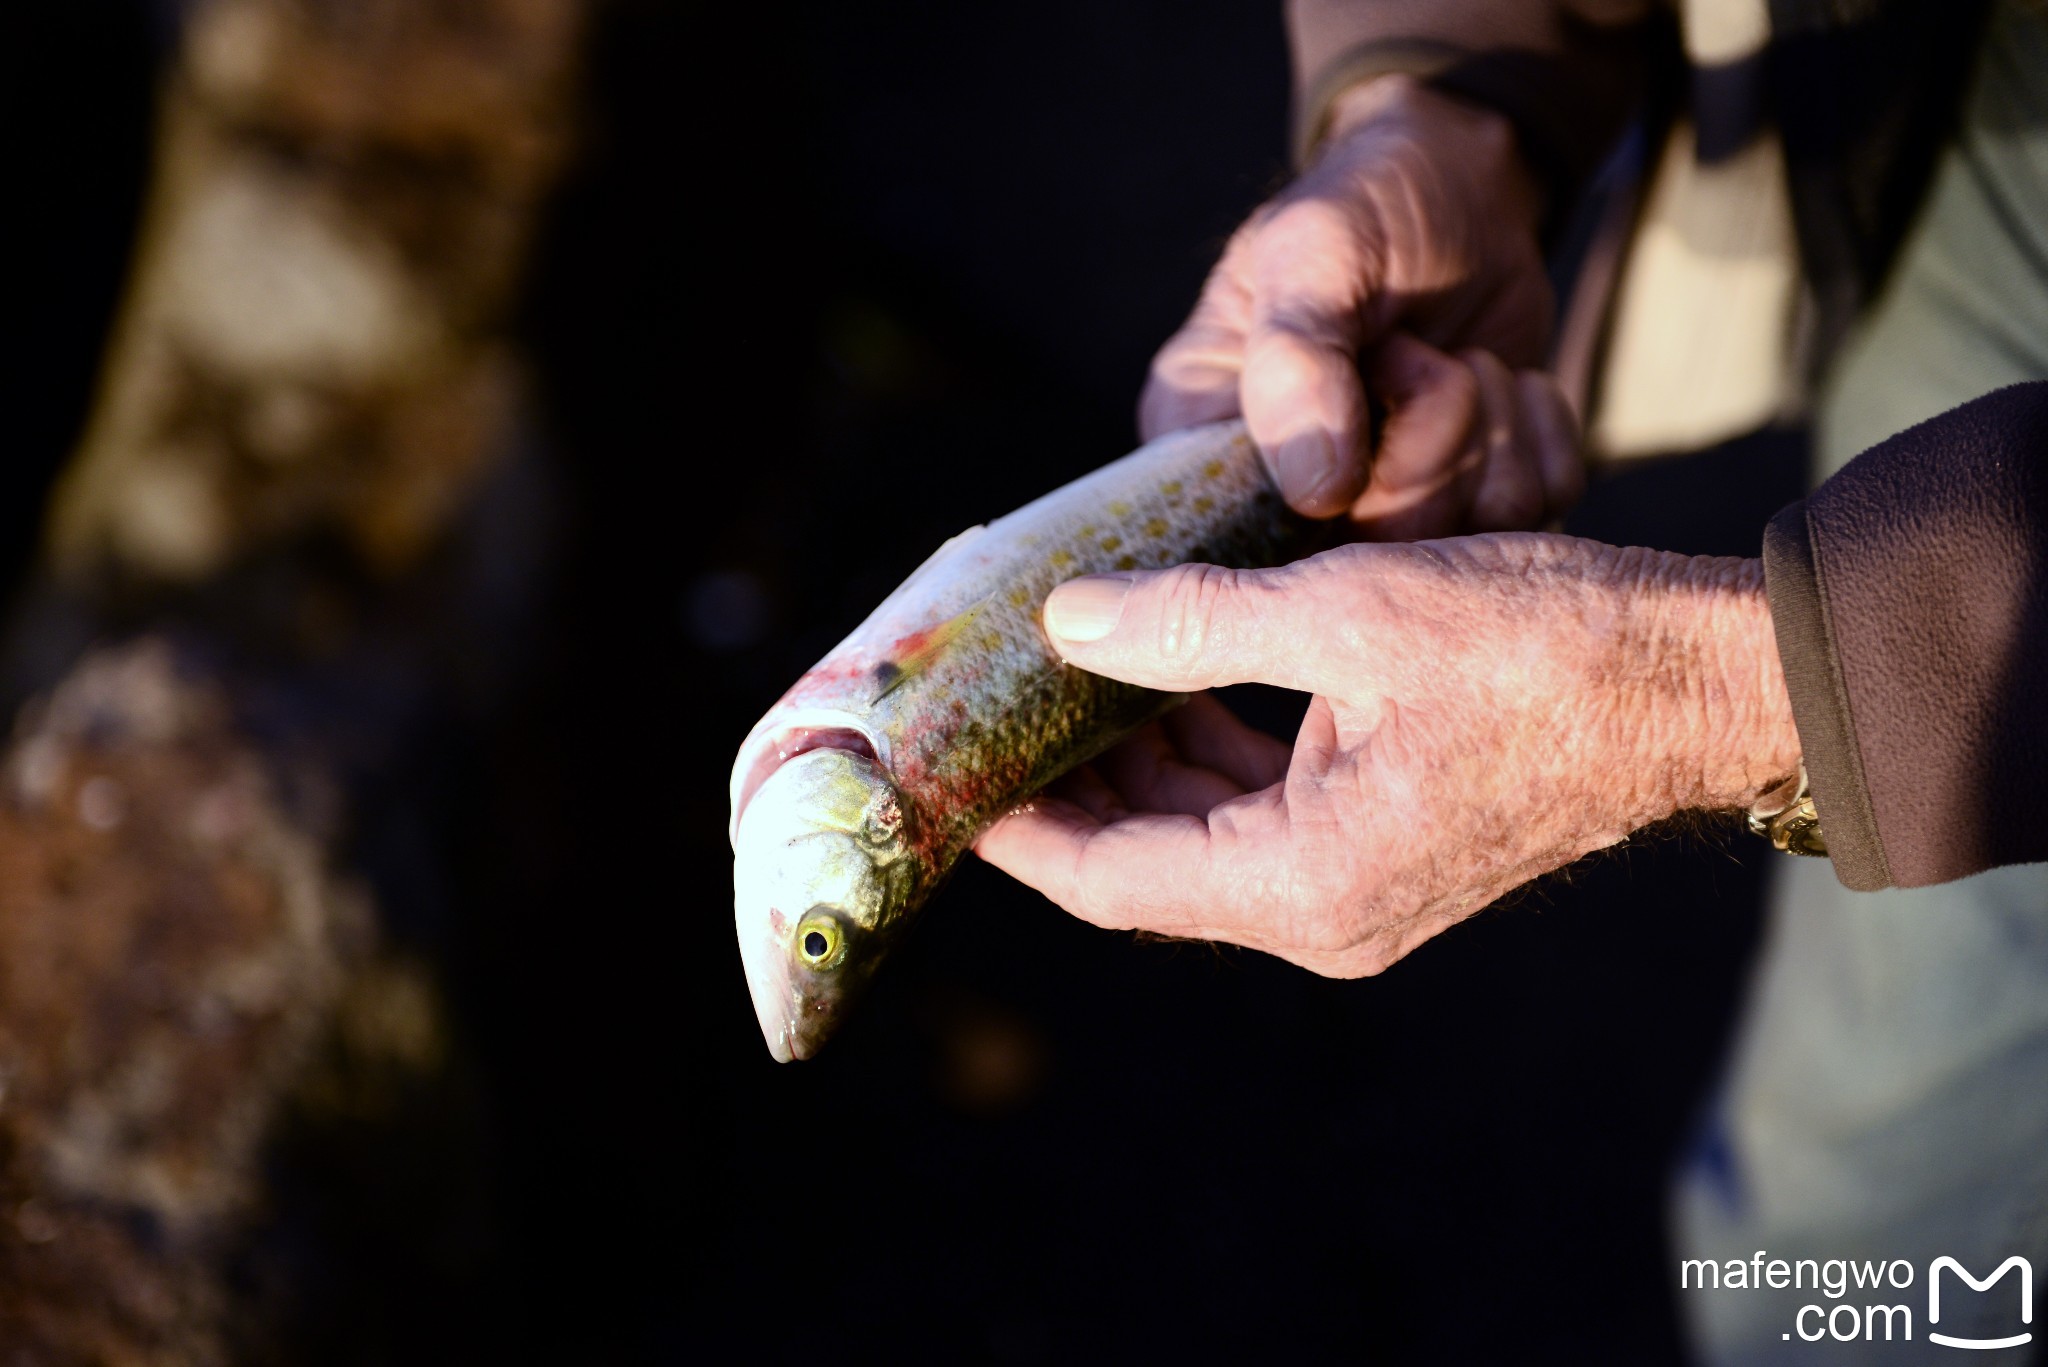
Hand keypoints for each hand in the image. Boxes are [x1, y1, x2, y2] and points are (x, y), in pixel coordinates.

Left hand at [976, 537, 1801, 975]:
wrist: (1702, 679)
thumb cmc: (1548, 647)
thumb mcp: (1351, 613)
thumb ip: (1193, 626)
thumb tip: (1067, 621)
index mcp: (1302, 883)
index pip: (1107, 882)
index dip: (1017, 827)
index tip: (950, 768)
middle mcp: (1322, 912)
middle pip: (1144, 864)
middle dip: (1066, 784)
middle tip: (998, 697)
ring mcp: (1358, 890)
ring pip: (1199, 836)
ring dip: (1136, 757)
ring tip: (1074, 664)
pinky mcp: (1387, 848)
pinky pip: (1260, 816)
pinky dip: (1208, 751)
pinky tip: (1175, 672)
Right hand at [1144, 78, 1580, 535]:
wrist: (1463, 190)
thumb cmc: (1364, 207)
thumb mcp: (1311, 251)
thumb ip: (1295, 363)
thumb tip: (1314, 492)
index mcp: (1200, 447)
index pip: (1244, 547)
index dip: (1325, 493)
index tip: (1366, 389)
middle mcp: (1283, 505)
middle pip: (1376, 552)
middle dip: (1427, 437)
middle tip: (1412, 352)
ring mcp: (1383, 517)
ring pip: (1467, 538)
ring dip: (1490, 426)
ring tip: (1458, 362)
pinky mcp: (1471, 509)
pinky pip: (1536, 512)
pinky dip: (1539, 436)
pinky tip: (1505, 384)